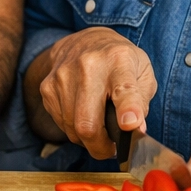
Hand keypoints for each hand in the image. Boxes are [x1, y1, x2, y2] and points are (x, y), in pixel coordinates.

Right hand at [38, 27, 156, 158]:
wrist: (85, 41)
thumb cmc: (119, 62)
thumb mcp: (142, 73)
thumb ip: (142, 103)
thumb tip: (136, 131)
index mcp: (119, 60)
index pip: (124, 89)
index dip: (128, 109)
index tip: (131, 124)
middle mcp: (88, 66)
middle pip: (88, 122)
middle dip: (100, 147)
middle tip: (109, 149)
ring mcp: (63, 76)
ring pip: (72, 129)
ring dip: (87, 139)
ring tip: (98, 127)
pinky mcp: (47, 87)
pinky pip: (61, 124)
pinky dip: (73, 129)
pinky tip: (83, 115)